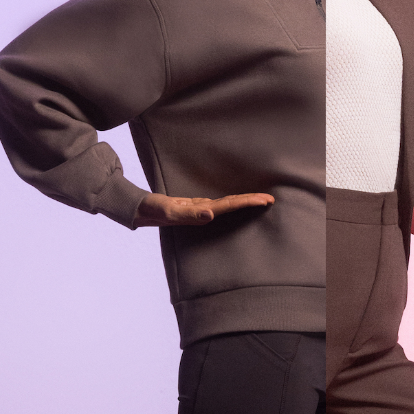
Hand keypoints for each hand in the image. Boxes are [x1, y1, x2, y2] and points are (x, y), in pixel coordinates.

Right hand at [134, 191, 274, 226]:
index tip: (265, 200)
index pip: (231, 206)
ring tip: (262, 199)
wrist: (141, 211)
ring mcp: (202, 210)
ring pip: (229, 204)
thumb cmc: (152, 211)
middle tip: (272, 199)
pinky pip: (220, 202)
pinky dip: (233, 200)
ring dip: (245, 202)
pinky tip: (239, 200)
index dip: (248, 202)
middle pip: (234, 206)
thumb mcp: (168, 211)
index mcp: (202, 213)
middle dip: (253, 202)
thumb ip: (188, 214)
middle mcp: (205, 213)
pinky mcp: (197, 206)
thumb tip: (211, 214)